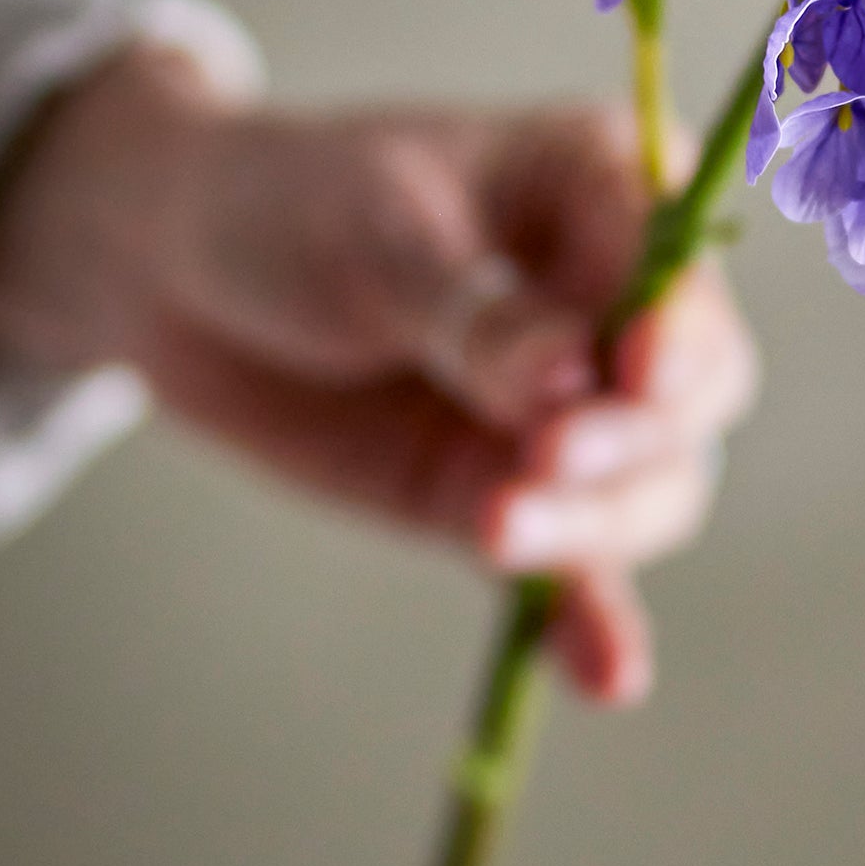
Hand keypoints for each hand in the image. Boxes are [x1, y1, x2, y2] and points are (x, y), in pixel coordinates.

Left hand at [0, 43, 758, 701]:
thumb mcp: (380, 236)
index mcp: (609, 189)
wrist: (176, 270)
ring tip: (494, 530)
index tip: (636, 373)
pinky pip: (573, 569)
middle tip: (544, 458)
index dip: (678, 330)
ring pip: (643, 492)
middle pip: (688, 398)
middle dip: (632, 441)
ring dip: (588, 525)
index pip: (680, 271)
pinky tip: (609, 676)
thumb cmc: (289, 202)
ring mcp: (571, 412)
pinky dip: (591, 620)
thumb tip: (573, 388)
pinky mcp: (510, 495)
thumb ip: (479, 318)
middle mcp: (616, 305)